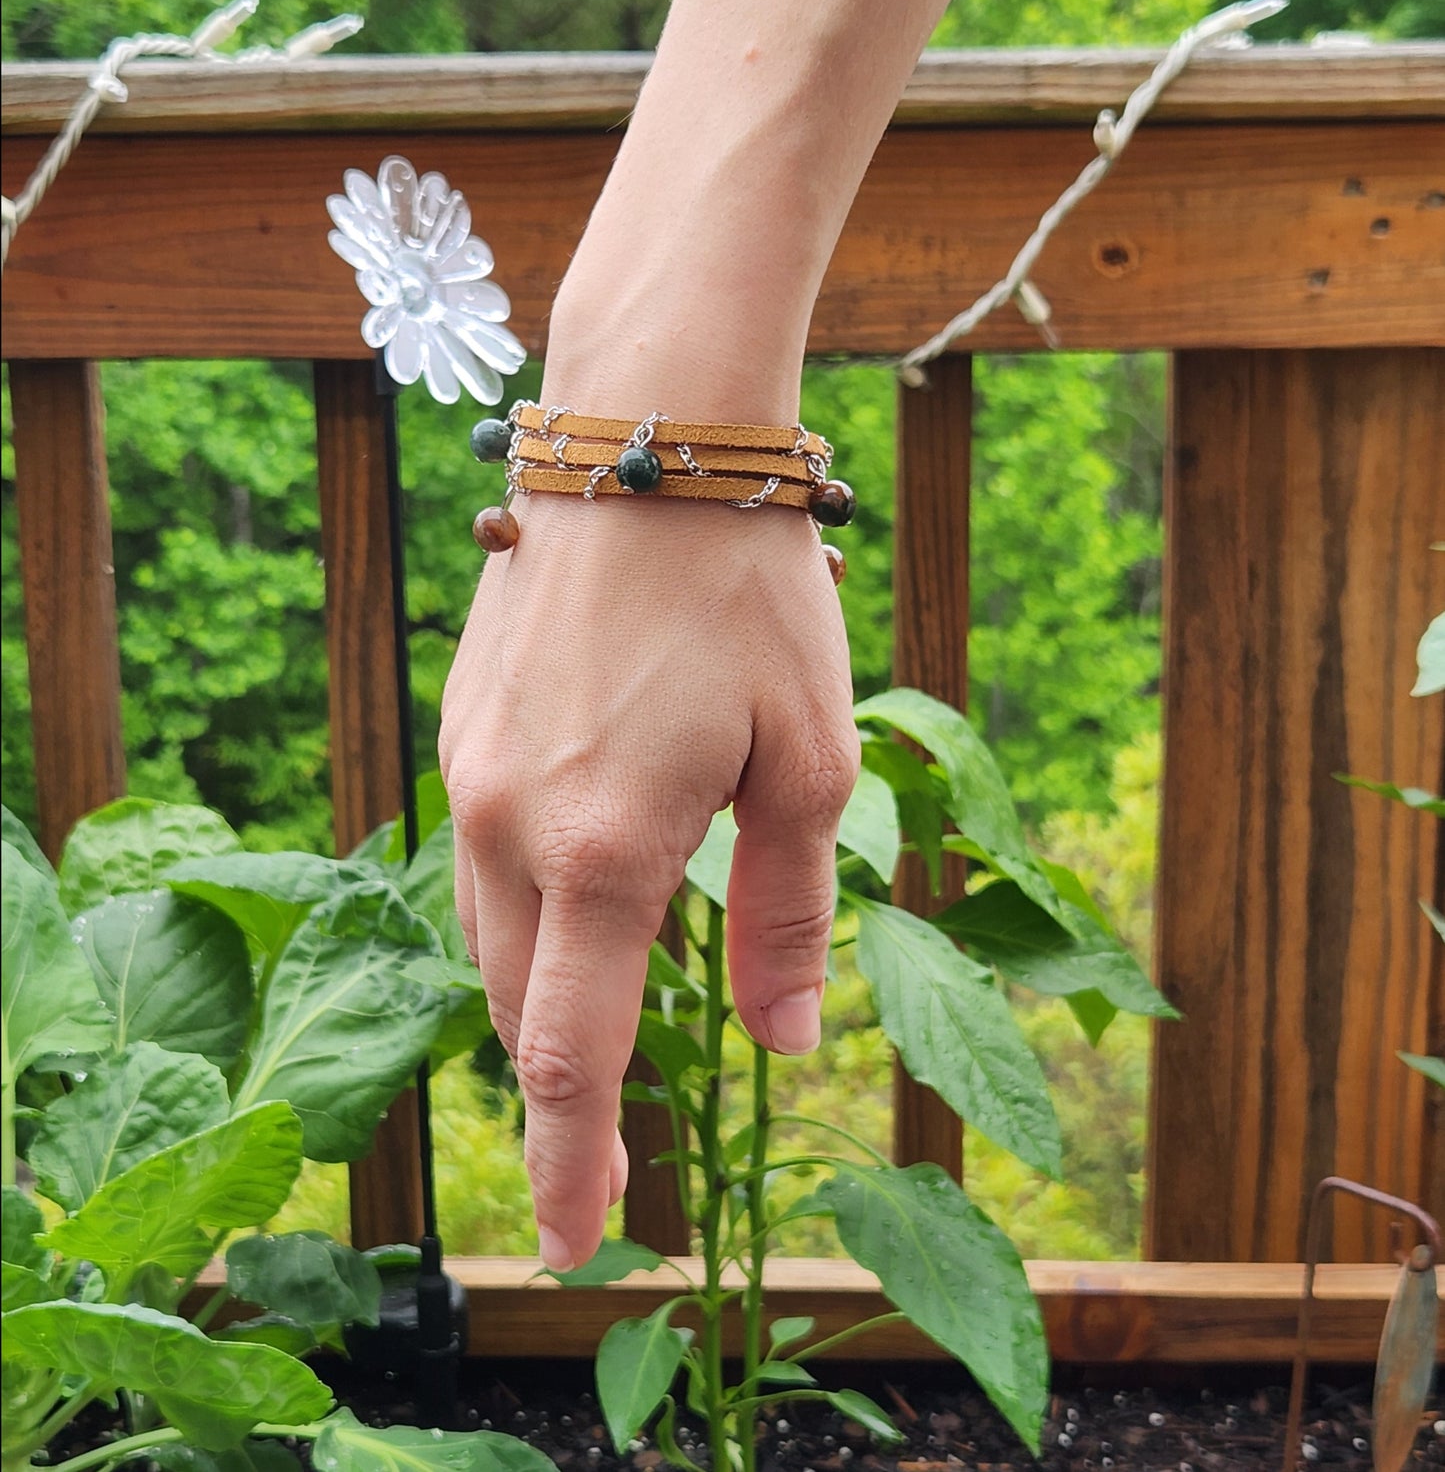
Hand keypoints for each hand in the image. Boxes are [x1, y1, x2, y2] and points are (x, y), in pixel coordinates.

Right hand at [439, 490, 857, 1270]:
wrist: (646, 443)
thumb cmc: (749, 596)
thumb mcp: (809, 763)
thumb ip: (790, 917)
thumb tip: (787, 1042)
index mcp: (605, 852)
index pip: (571, 1055)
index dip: (577, 1161)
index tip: (577, 1245)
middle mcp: (511, 827)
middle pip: (518, 1008)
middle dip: (557, 1100)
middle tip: (599, 1169)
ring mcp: (471, 774)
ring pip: (488, 936)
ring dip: (535, 1004)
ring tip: (582, 1049)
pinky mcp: (462, 728)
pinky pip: (476, 858)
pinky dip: (518, 915)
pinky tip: (565, 908)